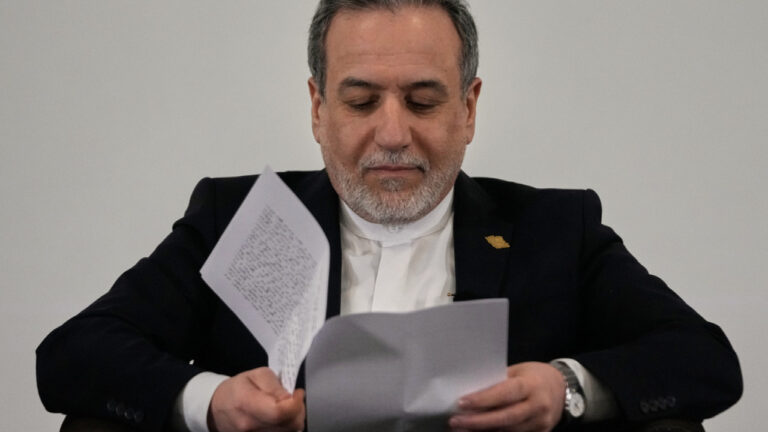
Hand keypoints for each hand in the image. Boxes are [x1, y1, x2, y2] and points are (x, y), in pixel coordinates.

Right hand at [207, 367, 304, 431]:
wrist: (217, 407)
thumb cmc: (236, 389)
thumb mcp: (256, 375)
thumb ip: (275, 386)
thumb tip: (291, 398)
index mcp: (246, 403)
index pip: (280, 412)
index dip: (296, 403)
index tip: (297, 393)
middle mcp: (249, 425)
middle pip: (288, 426)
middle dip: (298, 410)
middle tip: (295, 399)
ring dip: (293, 419)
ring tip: (287, 407)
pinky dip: (286, 426)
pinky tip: (281, 417)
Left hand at [449, 362, 565, 431]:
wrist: (563, 388)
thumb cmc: (534, 376)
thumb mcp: (518, 371)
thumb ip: (498, 381)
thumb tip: (470, 390)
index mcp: (532, 385)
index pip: (505, 393)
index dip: (483, 399)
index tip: (461, 402)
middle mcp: (538, 406)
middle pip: (506, 417)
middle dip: (478, 422)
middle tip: (455, 421)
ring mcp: (541, 423)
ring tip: (462, 429)